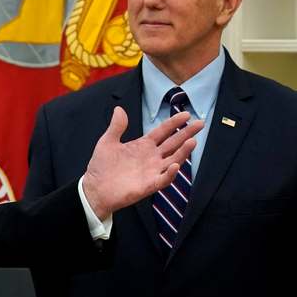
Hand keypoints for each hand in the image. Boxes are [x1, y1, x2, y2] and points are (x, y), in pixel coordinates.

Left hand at [82, 106, 201, 220]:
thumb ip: (116, 127)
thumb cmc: (101, 166)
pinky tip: (174, 165)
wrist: (95, 188)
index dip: (173, 123)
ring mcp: (152, 171)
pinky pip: (164, 179)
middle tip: (201, 123)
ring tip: (192, 141)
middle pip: (173, 143)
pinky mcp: (149, 185)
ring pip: (173, 160)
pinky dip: (170, 173)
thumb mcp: (107, 142)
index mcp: (143, 146)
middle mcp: (151, 157)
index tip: (186, 114)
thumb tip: (119, 108)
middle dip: (186, 133)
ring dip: (183, 152)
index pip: (162, 132)